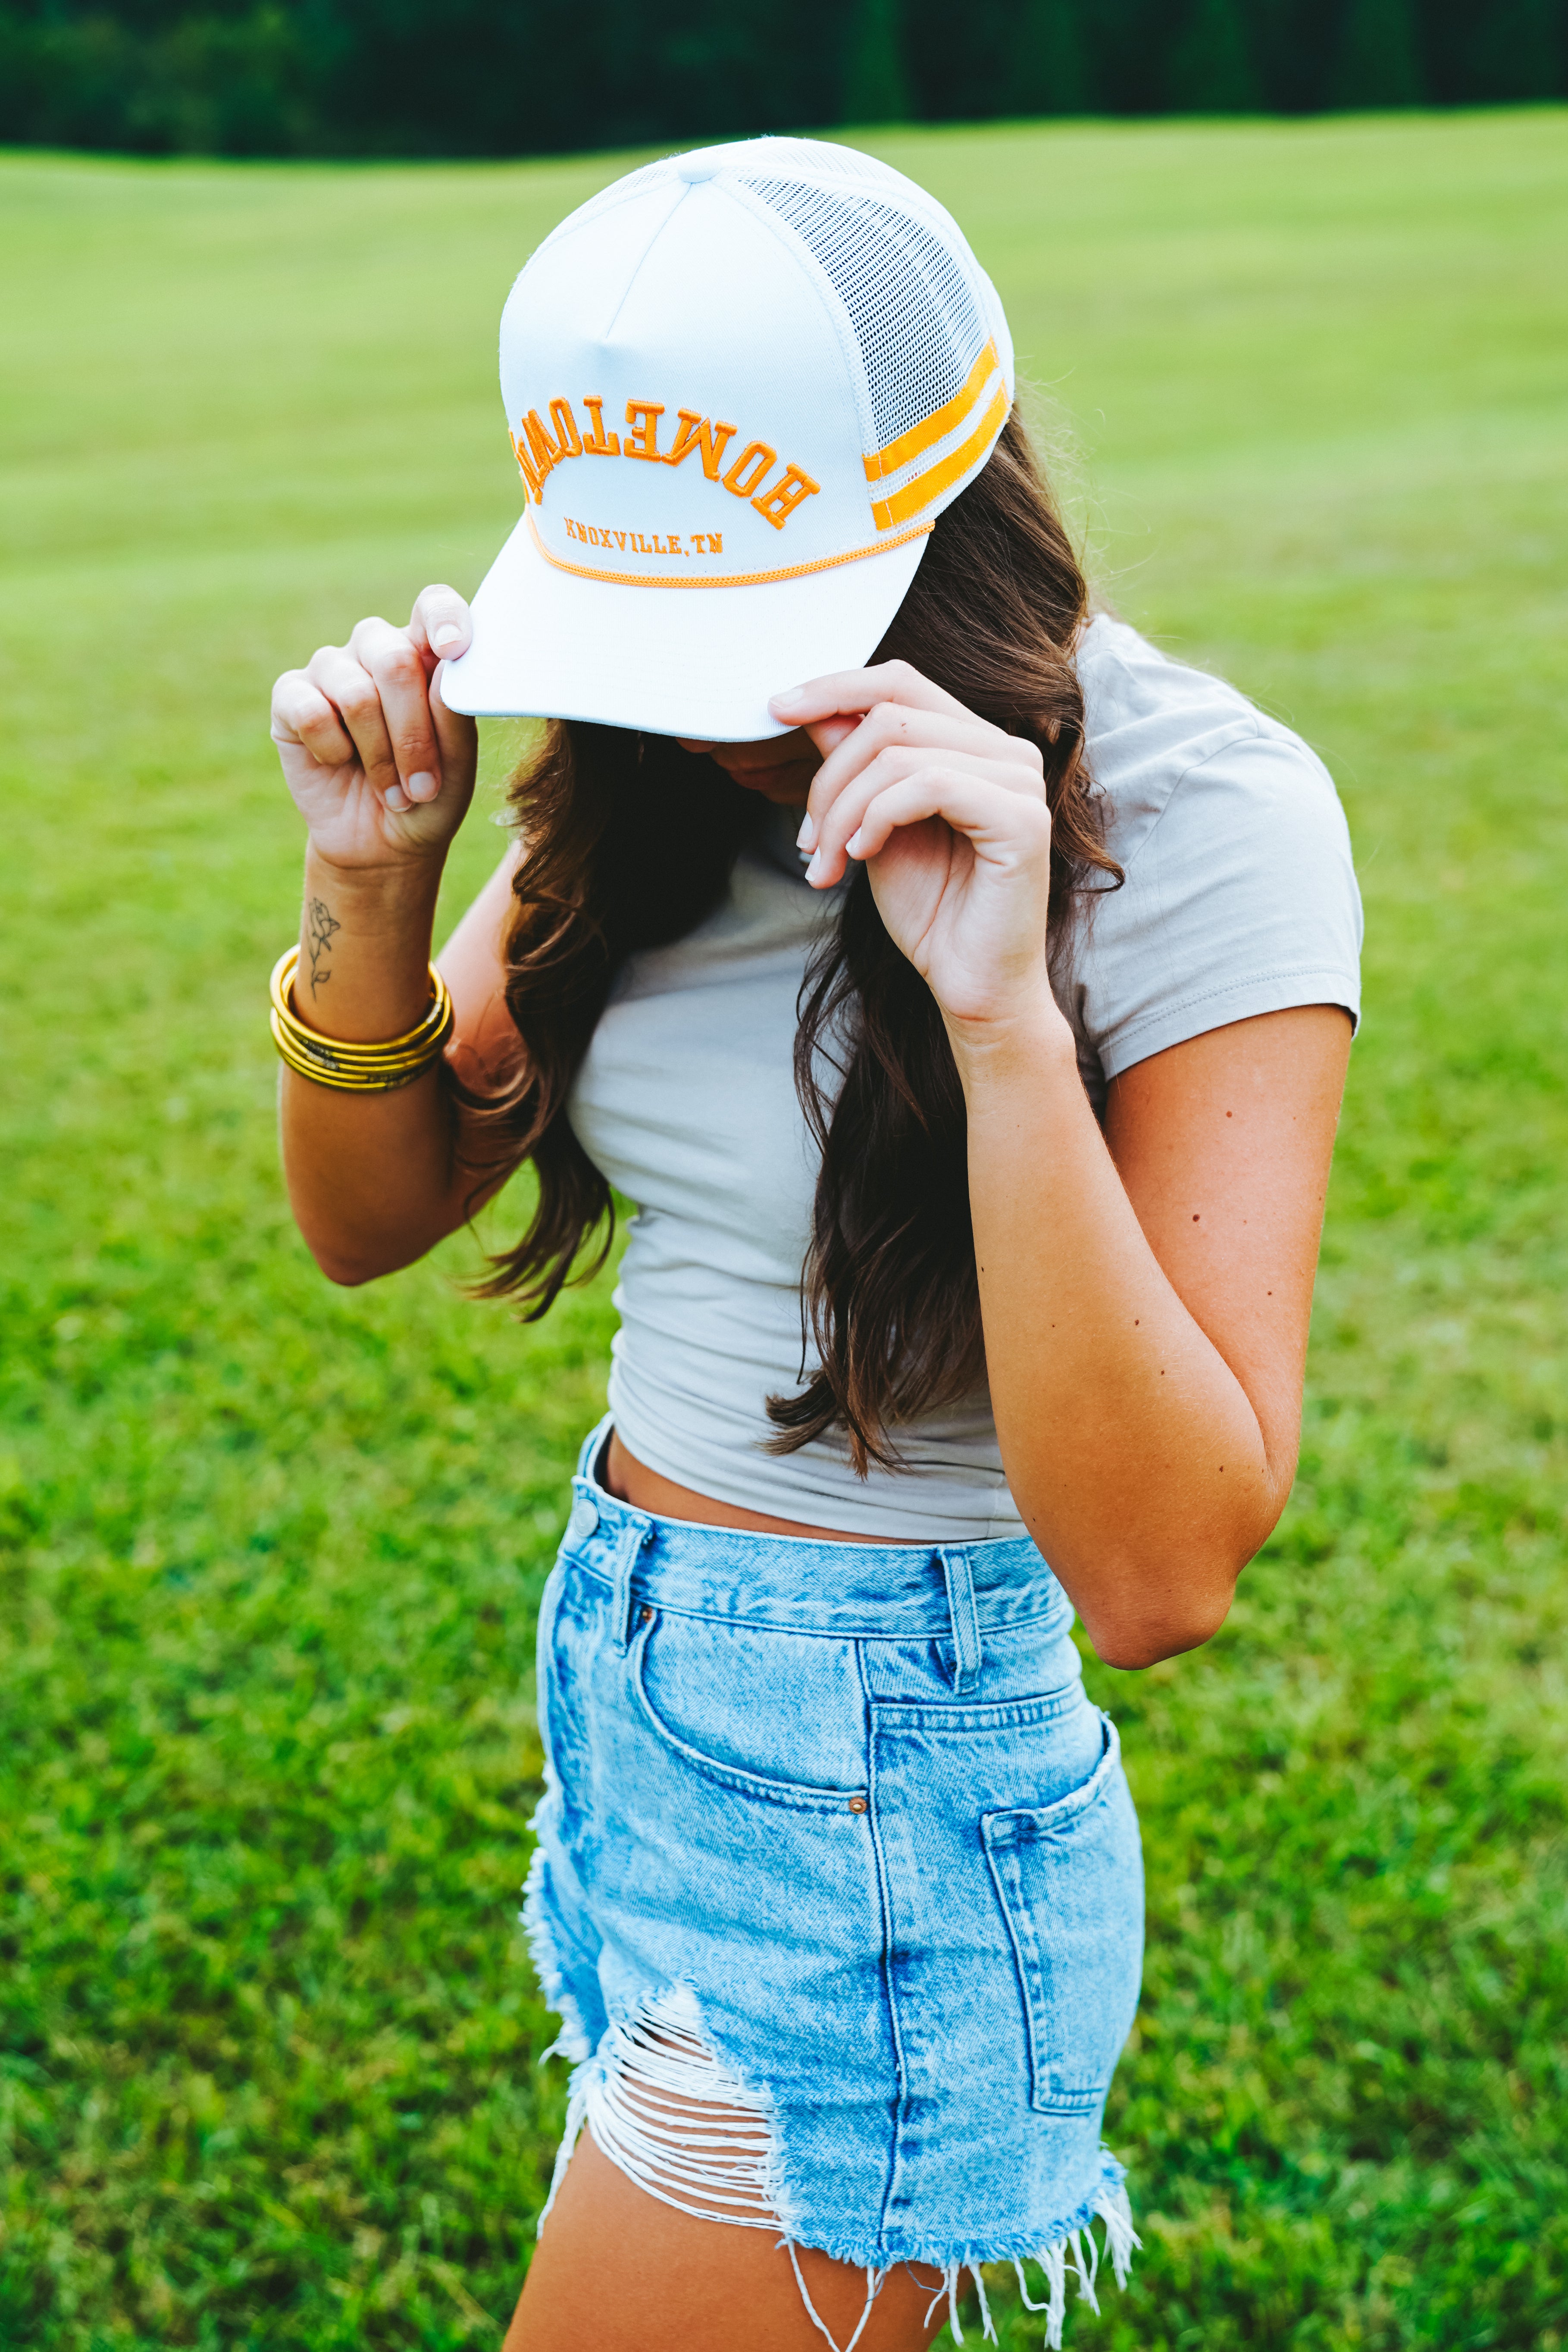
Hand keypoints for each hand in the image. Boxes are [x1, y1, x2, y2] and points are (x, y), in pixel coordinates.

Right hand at [270, 587, 478, 871]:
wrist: (383, 845)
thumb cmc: (428, 797)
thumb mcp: (457, 765)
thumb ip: (455, 715)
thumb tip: (446, 664)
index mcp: (425, 653)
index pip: (434, 606)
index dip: (443, 618)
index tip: (453, 650)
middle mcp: (376, 650)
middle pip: (394, 659)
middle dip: (413, 733)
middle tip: (424, 786)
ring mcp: (331, 669)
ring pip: (355, 692)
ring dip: (380, 755)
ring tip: (393, 791)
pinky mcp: (290, 696)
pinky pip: (311, 711)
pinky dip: (332, 750)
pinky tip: (338, 764)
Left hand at [771, 661, 1060, 1036]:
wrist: (970, 986)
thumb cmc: (931, 913)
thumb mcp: (872, 825)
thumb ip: (854, 765)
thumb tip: (813, 709)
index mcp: (977, 745)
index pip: (901, 681)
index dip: (835, 686)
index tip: (776, 708)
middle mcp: (1007, 752)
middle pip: (890, 715)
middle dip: (829, 778)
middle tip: (806, 842)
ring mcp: (1020, 782)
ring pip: (899, 751)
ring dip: (842, 810)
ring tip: (826, 862)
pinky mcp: (1022, 819)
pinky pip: (929, 785)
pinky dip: (878, 818)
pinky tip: (863, 858)